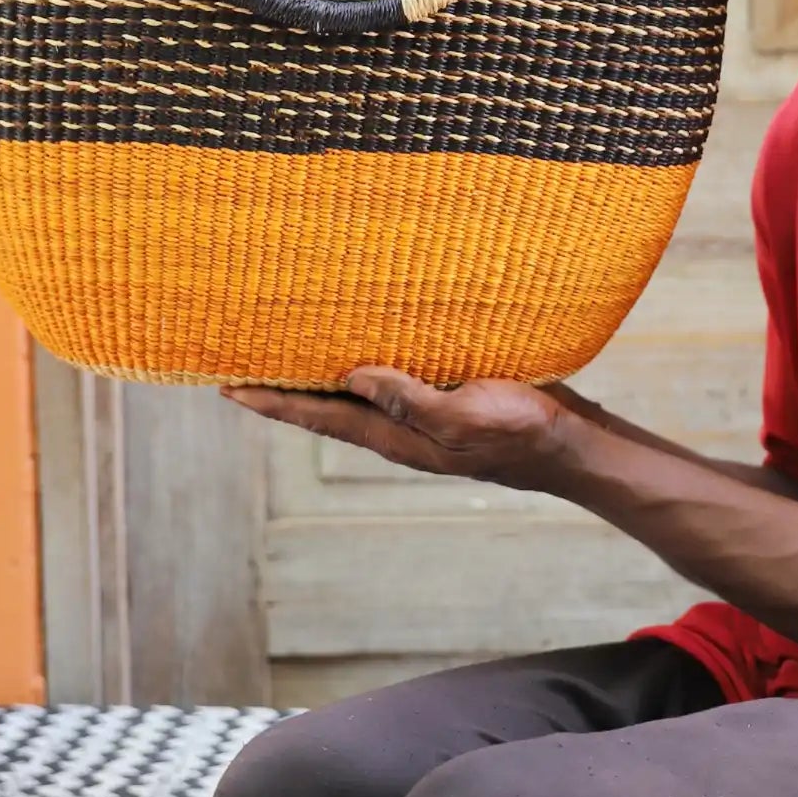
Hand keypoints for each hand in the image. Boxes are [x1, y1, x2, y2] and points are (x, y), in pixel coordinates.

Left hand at [221, 367, 583, 489]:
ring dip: (316, 378)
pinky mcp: (444, 401)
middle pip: (326, 409)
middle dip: (283, 391)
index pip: (320, 417)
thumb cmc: (521, 430)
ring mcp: (421, 418)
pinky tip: (356, 351)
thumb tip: (352, 378)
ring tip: (282, 357)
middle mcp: (399, 430)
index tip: (229, 390)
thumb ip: (409, 399)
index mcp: (397, 437)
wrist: (568, 446)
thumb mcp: (465, 414)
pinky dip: (359, 369)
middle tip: (239, 369)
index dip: (274, 404)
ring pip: (354, 396)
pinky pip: (387, 383)